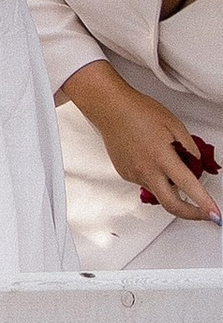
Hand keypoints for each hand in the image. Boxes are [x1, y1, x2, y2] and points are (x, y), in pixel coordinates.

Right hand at [68, 60, 219, 221]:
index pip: (188, 186)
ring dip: (172, 190)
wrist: (110, 108)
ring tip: (172, 168)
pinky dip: (156, 178)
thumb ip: (189, 146)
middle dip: (191, 214)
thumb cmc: (138, 111)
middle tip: (203, 213)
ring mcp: (134, 174)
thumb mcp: (174, 124)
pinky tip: (153, 160)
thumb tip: (196, 162)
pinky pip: (146, 183)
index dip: (205, 203)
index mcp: (161, 156)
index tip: (214, 214)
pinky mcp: (126, 174)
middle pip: (172, 205)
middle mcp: (146, 170)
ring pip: (159, 193)